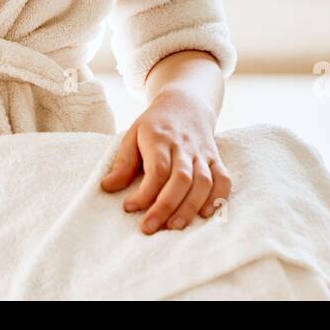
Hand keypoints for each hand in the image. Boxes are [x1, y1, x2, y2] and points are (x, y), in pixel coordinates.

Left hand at [99, 86, 231, 233]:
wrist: (185, 103)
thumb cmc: (155, 125)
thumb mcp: (133, 135)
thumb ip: (123, 163)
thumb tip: (107, 187)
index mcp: (160, 138)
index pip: (157, 168)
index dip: (145, 192)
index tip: (129, 207)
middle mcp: (184, 146)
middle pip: (180, 178)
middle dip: (166, 205)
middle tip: (150, 227)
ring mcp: (202, 153)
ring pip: (203, 181)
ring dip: (190, 206)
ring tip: (175, 226)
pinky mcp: (215, 159)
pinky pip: (223, 179)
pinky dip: (218, 197)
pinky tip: (206, 214)